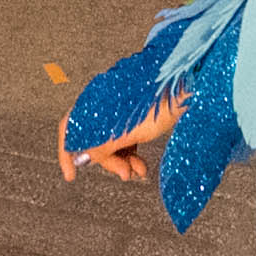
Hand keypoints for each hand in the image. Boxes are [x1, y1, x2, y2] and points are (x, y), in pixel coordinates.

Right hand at [59, 85, 186, 185]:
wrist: (188, 79)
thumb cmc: (159, 101)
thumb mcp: (127, 132)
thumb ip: (102, 147)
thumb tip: (82, 158)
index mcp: (94, 100)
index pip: (68, 128)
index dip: (66, 154)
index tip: (71, 177)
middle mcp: (102, 100)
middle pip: (93, 139)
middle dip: (109, 162)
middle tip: (125, 175)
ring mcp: (119, 104)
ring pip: (112, 139)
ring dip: (122, 160)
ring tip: (139, 171)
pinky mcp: (135, 108)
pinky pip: (125, 134)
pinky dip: (131, 150)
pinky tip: (141, 163)